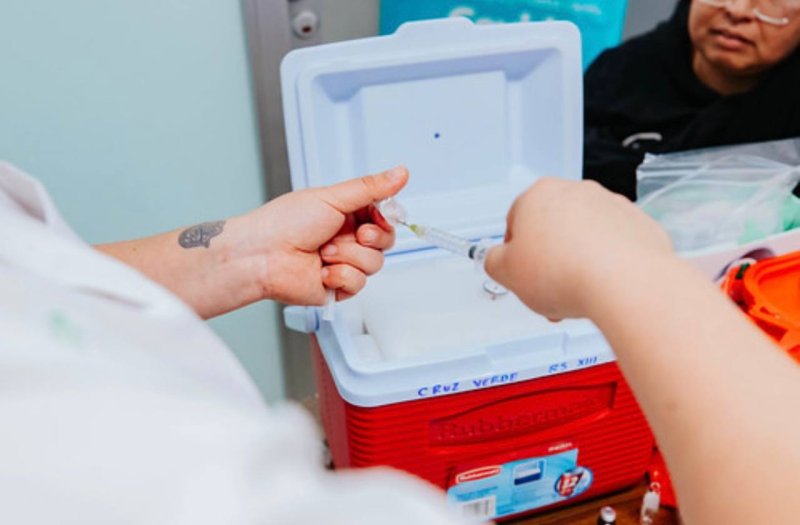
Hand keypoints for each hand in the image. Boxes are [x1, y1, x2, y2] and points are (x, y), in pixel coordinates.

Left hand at [237, 166, 407, 305]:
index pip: (383, 216)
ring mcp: (342, 263)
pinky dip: (341, 276)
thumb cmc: (285, 222)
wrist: (261, 255)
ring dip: (349, 256)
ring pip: (374, 264)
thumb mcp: (332, 197)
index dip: (386, 218)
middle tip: (356, 234)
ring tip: (325, 252)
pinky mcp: (337, 287)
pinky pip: (359, 284)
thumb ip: (370, 188)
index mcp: (345, 214)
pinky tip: (322, 271)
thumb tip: (400, 173)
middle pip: (385, 242)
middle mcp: (346, 238)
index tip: (381, 214)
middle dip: (372, 238)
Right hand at [484, 178, 671, 319]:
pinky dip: (606, 262)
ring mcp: (610, 205)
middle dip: (547, 259)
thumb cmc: (567, 273)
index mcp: (538, 195)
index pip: (515, 221)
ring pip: (583, 236)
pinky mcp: (636, 223)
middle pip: (552, 227)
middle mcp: (576, 192)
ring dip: (576, 261)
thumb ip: (493, 261)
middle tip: (546, 287)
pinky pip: (613, 244)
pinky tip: (600, 286)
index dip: (515, 253)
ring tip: (574, 294)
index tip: (520, 271)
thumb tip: (497, 259)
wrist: (625, 283)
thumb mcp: (506, 273)